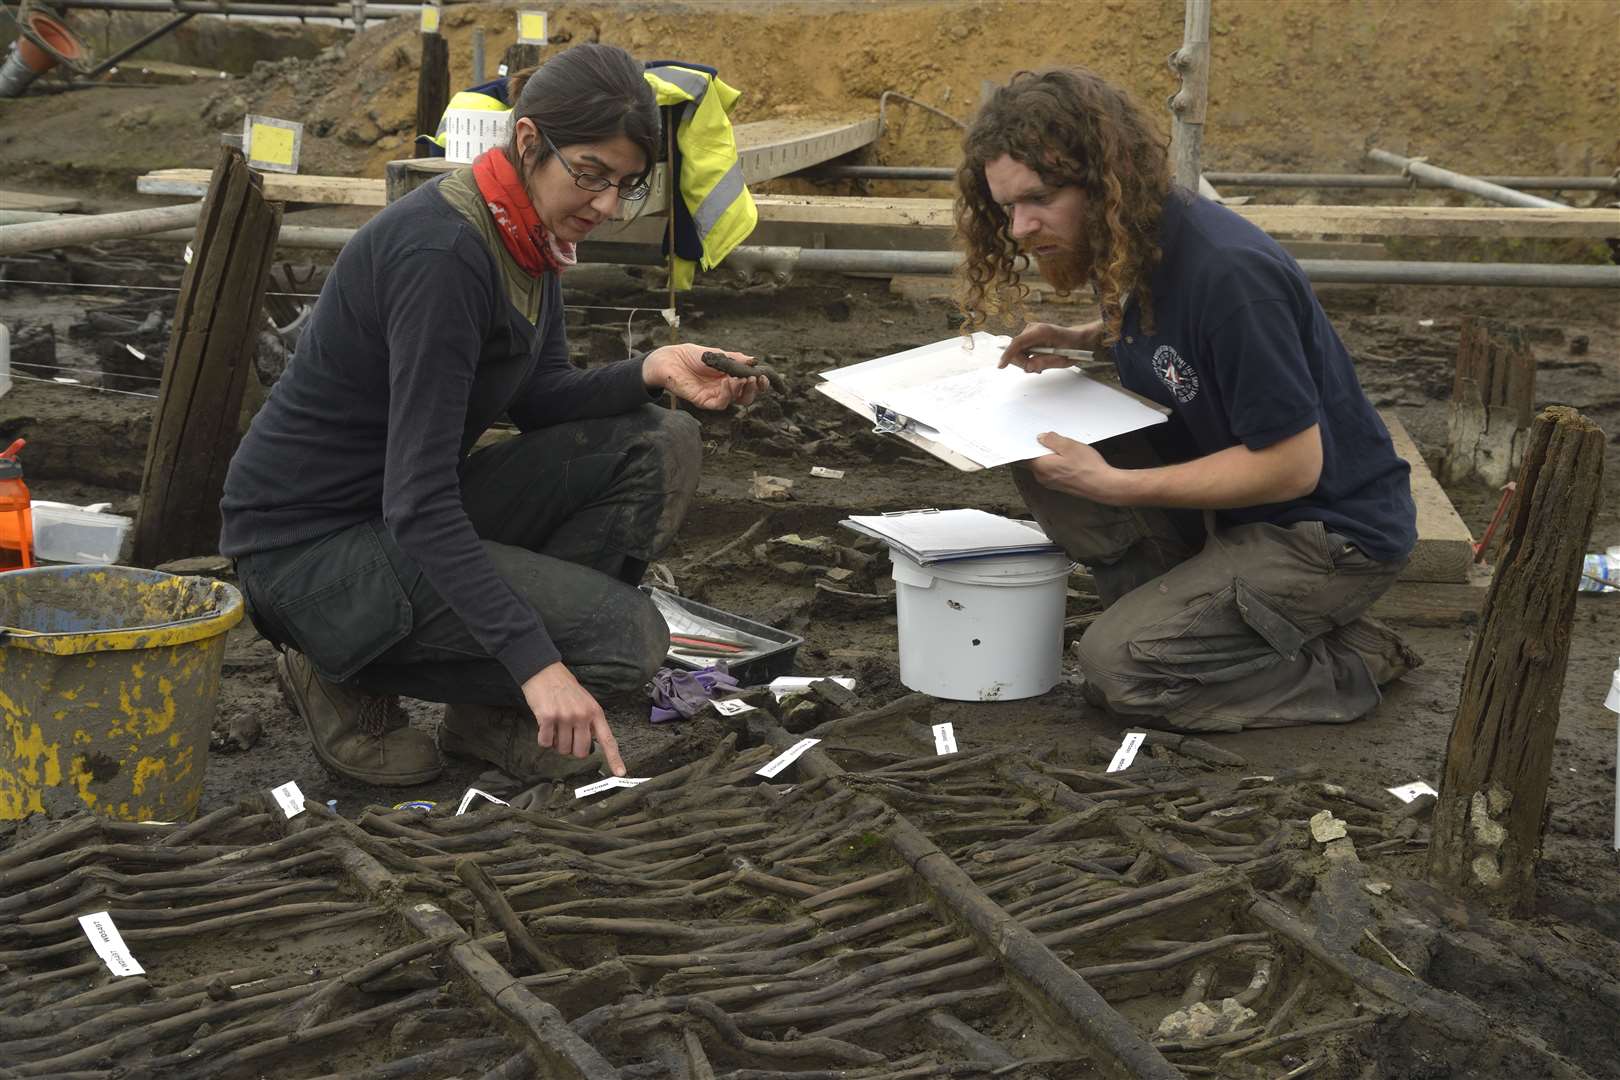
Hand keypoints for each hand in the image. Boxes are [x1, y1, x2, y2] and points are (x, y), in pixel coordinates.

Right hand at [520, 662, 625, 775]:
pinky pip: (546, 742)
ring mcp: (565, 717)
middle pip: (581, 752)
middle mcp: (582, 716)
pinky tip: (544, 725)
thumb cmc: (565, 688)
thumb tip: (586, 745)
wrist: (544, 672)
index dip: (614, 758)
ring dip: (556, 743)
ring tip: (555, 725)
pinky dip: (543, 738)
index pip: (608, 739)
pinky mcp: (548, 718)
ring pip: (562, 749)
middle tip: (566, 735)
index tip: (620, 773)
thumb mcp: (585, 701)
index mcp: (595, 712)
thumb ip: (589, 721)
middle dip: (572, 749)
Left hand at [644, 343, 767, 409]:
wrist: (672, 359)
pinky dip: (727, 394)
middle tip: (756, 380)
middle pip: (746, 396)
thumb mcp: (718, 354)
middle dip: (755, 389)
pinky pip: (720, 404)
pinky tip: (727, 382)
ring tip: (742, 379)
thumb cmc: (693, 356)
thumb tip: (754, 361)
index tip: (764, 376)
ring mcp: (715, 396)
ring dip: (742, 390)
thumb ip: (735, 359)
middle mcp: (725, 389)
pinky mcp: (704, 401)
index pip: (750, 385)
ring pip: (736, 401)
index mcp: (731, 377)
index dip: (760, 383)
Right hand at [999, 320, 1105, 372]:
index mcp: (1041, 332)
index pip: (1018, 342)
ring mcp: (1031, 331)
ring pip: (1018, 350)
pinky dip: (1028, 358)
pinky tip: (1038, 361)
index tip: (1001, 366)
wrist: (1079, 339)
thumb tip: (1028, 368)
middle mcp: (1033, 328)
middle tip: (1036, 370)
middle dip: (1022, 362)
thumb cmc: (1072, 348)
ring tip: (1040, 366)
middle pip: (1016, 349)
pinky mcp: (1030, 335)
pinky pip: (1022, 349)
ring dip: (1026, 361)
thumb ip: (1044, 362)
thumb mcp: (1061, 359)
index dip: (1008, 355)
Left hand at [1026, 432, 1125, 502]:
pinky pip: (1053, 472)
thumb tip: (1042, 437)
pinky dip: (1057, 464)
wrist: (1103, 486)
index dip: (1026, 446)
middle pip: (1034, 461)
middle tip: (1052, 440)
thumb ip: (1052, 440)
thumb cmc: (1087, 467)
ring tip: (1064, 449)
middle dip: (1040, 450)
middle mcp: (1043, 477)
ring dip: (1050, 457)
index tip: (1030, 438)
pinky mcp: (1060, 485)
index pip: (1023, 456)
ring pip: (1044, 466)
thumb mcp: (1069, 446)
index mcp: (1041, 467)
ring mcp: (1051, 483)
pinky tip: (1069, 459)